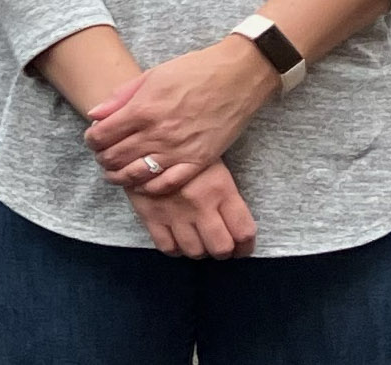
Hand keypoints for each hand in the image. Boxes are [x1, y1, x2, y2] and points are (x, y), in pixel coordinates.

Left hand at [84, 38, 275, 195]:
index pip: (103, 135)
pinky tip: (141, 183)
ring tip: (114, 174)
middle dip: (102, 158)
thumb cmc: (194, 71)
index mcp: (143, 109)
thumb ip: (121, 96)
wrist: (237, 77)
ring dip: (119, 177)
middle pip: (116, 157)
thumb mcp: (152, 75)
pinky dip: (149, 187)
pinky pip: (167, 183)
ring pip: (137, 174)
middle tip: (101, 156)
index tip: (92, 138)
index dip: (92, 139)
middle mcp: (158, 133)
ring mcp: (178, 150)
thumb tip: (95, 114)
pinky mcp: (198, 161)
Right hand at [124, 160, 257, 258]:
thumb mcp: (215, 164)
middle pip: (221, 248)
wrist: (144, 138)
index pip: (243, 231)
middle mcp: (200, 205)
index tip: (244, 246)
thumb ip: (228, 195)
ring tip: (200, 241)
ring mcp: (174, 212)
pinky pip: (167, 247)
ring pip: (195, 251)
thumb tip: (238, 226)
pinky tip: (178, 239)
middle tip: (221, 244)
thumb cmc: (186, 149)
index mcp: (220, 188)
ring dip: (200, 250)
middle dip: (224, 251)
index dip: (246, 245)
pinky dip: (176, 249)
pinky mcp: (151, 215)